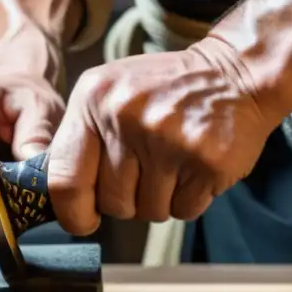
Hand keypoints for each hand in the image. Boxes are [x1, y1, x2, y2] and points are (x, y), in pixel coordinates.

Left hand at [46, 38, 279, 234]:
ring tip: (173, 163)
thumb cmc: (163, 90)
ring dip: (161, 199)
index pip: (64, 179)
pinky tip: (194, 167)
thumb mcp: (108, 95)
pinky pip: (184, 211)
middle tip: (147, 169)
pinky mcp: (206, 161)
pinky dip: (189, 200)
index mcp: (93, 100)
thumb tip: (58, 195)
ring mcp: (168, 140)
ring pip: (149, 211)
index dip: (73, 212)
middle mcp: (125, 118)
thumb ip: (80, 139)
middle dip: (129, 199)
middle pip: (112, 202)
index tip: (84, 219)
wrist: (233, 73)